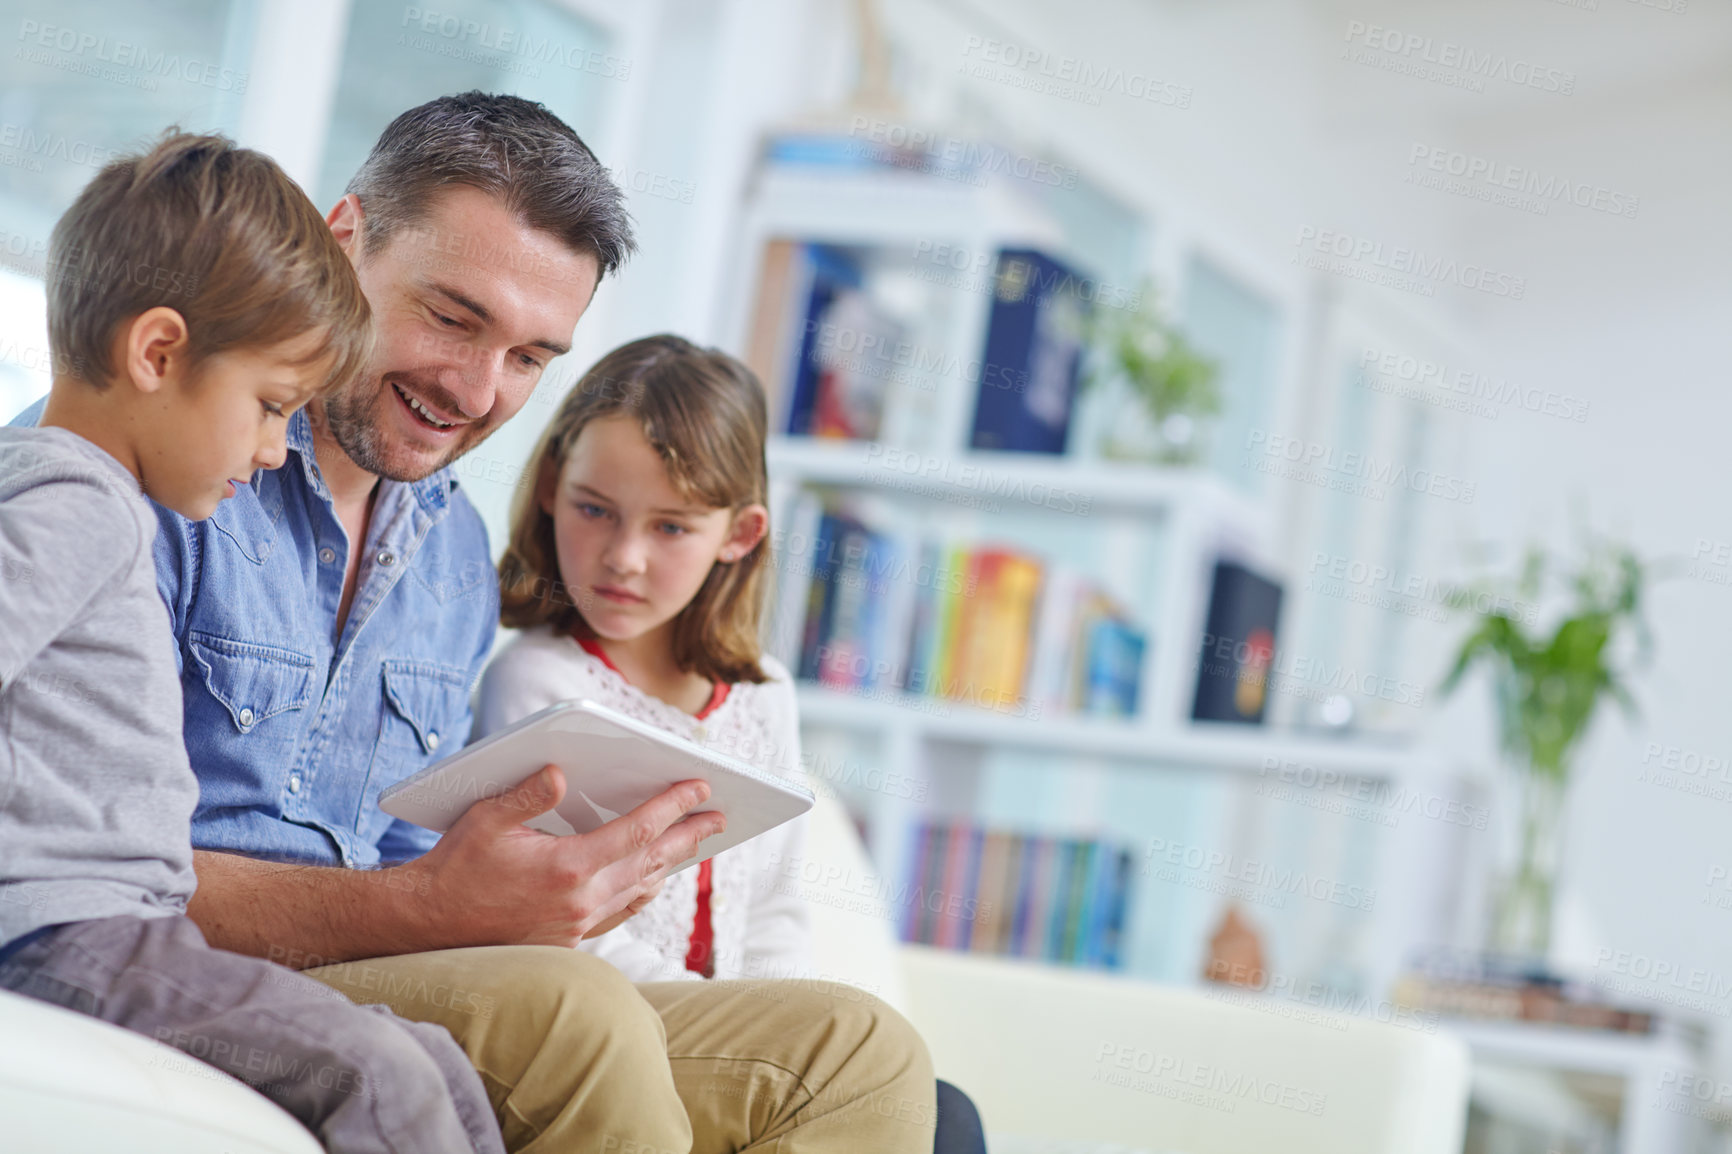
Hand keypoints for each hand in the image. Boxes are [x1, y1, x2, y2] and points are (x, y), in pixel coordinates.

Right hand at [401, 765, 724, 948]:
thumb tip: (562, 772)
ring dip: (670, 865)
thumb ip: (527, 794)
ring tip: (693, 843)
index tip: (699, 786)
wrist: (428, 926)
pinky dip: (642, 890)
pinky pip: (619, 911)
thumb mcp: (486, 818)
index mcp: (567, 868)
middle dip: (689, 836)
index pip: (637, 831)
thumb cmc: (455, 866)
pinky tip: (650, 878)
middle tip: (720, 816)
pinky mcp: (567, 940)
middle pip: (652, 863)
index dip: (672, 806)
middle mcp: (580, 902)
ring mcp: (576, 926)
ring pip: (640, 891)